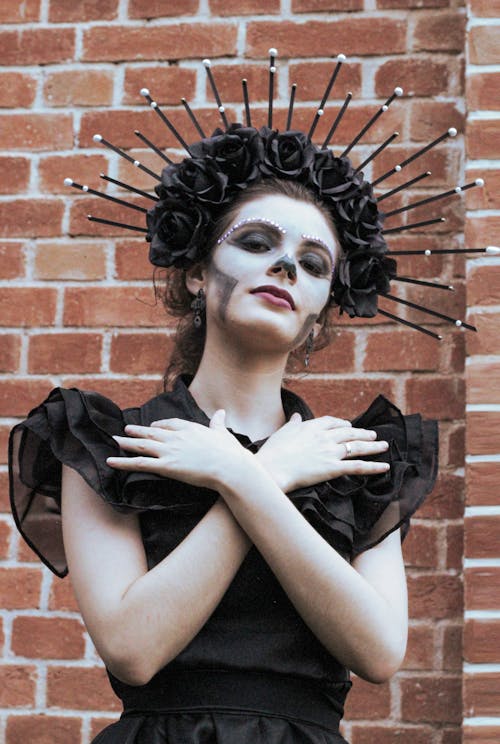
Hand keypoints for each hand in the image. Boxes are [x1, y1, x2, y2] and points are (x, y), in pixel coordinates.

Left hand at [106, 410, 251, 490]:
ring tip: (115, 440)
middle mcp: (176, 437)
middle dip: (137, 431)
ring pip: (142, 445)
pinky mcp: (166, 466)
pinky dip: (123, 462)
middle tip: (125, 430)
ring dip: (127, 443)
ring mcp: (170, 450)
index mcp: (190, 428)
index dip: (159, 425)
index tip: (152, 427)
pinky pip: (139, 463)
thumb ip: (218, 422)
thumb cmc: (229, 452)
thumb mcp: (223, 433)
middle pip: (152, 433)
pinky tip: (111, 461)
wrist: (229, 467)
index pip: (170, 423)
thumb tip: (222, 412)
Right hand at [256, 414, 389, 491]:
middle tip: (373, 435)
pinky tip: (384, 467)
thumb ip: (293, 423)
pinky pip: (358, 467)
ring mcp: (331, 452)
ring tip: (383, 446)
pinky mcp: (334, 467)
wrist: (272, 468)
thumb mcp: (283, 432)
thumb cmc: (274, 451)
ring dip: (373, 446)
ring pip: (358, 447)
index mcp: (312, 426)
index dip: (343, 424)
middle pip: (350, 433)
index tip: (348, 425)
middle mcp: (325, 437)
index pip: (332, 422)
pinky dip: (373, 467)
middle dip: (363, 433)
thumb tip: (296, 415)